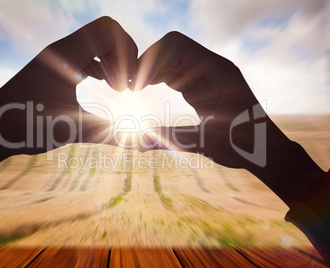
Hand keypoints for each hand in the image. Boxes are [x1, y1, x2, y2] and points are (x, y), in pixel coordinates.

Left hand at [0, 16, 137, 192]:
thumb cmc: (26, 127)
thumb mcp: (73, 129)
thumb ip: (112, 133)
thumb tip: (145, 146)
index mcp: (66, 54)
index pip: (109, 29)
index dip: (128, 51)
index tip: (127, 83)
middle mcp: (61, 48)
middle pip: (105, 33)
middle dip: (123, 56)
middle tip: (125, 87)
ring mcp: (56, 57)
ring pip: (94, 43)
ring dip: (111, 61)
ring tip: (117, 89)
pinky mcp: (53, 67)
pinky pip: (84, 55)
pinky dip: (100, 65)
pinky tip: (104, 85)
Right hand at [134, 31, 324, 203]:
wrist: (265, 149)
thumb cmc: (244, 146)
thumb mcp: (206, 143)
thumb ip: (171, 139)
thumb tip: (137, 145)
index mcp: (216, 72)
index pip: (175, 46)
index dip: (150, 60)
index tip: (136, 84)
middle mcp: (212, 67)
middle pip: (171, 47)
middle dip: (148, 63)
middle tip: (131, 86)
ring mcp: (208, 74)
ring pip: (172, 57)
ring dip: (152, 69)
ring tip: (136, 89)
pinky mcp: (203, 84)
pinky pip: (177, 71)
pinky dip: (160, 77)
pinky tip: (148, 89)